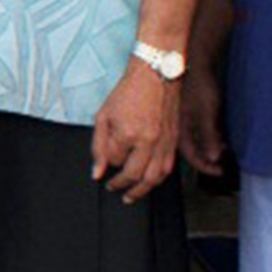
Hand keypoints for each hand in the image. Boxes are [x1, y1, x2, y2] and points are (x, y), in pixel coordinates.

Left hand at [88, 61, 180, 201]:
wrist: (156, 75)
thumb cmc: (128, 93)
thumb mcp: (103, 116)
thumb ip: (98, 147)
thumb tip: (97, 172)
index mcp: (128, 134)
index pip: (115, 161)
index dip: (108, 162)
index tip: (104, 162)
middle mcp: (149, 141)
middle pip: (135, 175)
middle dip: (121, 186)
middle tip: (113, 189)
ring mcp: (164, 142)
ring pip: (155, 177)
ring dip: (142, 190)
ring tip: (131, 196)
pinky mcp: (174, 140)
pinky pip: (168, 168)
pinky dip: (158, 179)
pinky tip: (149, 182)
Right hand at [178, 75, 228, 179]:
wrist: (195, 62)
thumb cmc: (199, 86)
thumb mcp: (206, 113)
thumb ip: (208, 136)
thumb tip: (213, 157)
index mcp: (180, 128)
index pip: (191, 155)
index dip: (205, 166)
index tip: (219, 171)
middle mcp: (180, 125)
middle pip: (191, 149)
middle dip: (206, 160)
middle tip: (220, 165)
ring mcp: (185, 117)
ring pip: (196, 140)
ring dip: (209, 148)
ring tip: (223, 151)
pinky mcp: (192, 109)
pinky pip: (199, 129)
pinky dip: (210, 137)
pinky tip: (220, 135)